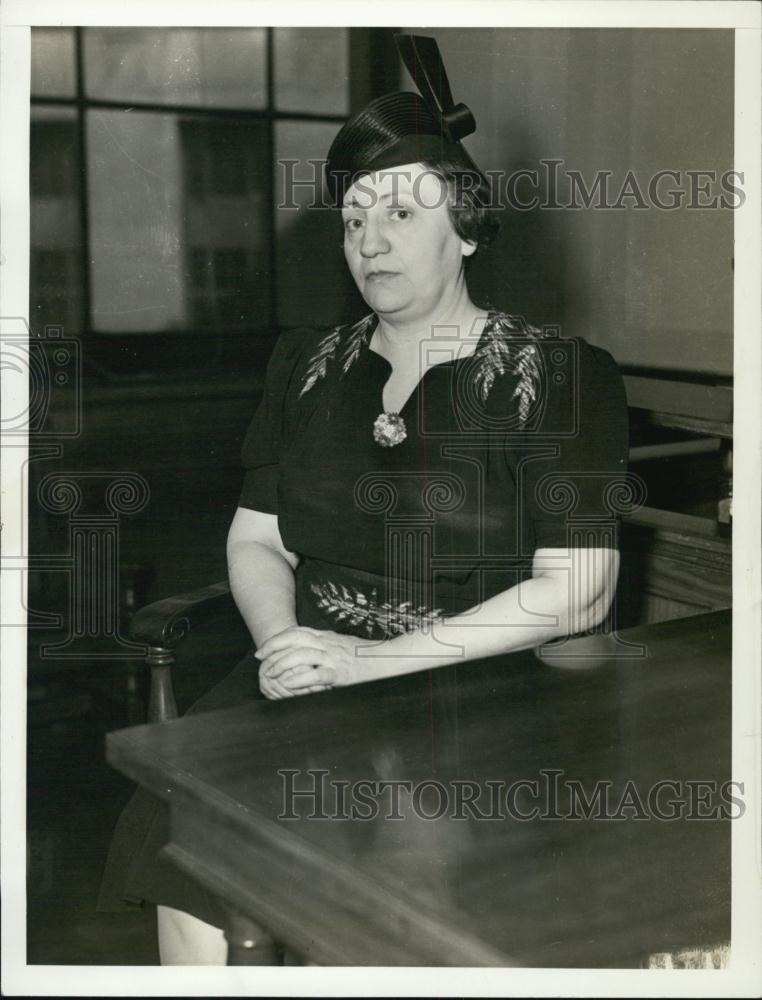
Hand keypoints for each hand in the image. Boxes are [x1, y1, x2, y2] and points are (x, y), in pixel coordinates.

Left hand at [256, 626, 378, 696]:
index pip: (296, 632)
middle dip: (273, 649)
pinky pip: (317, 674)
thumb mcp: (343, 644)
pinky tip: (289, 684)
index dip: (276, 640)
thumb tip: (310, 648)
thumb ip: (327, 644)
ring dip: (282, 664)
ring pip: (302, 655)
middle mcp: (328, 644)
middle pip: (294, 640)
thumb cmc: (367, 655)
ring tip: (270, 674)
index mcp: (327, 637)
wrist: (389, 660)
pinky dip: (300, 678)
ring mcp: (334, 658)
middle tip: (260, 660)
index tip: (262, 650)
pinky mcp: (341, 674)